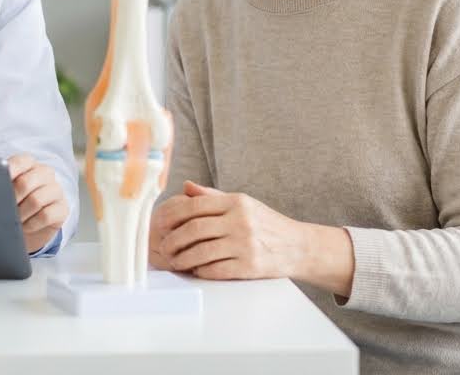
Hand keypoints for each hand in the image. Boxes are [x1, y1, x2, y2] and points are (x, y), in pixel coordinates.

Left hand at [6, 154, 67, 253]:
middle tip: (2, 210)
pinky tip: (24, 226)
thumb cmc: (12, 204)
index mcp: (29, 163)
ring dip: (20, 214)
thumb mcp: (3, 191)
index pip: (20, 162)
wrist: (27, 227)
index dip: (7, 174)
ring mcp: (56, 190)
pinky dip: (31, 224)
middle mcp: (45, 173)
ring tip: (12, 221)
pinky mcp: (62, 208)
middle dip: (10, 199)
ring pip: (36, 201)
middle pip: (26, 183)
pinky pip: (46, 216)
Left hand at [150, 180, 308, 281]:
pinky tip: (196, 270)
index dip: (173, 216)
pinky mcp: (250, 267)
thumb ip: (213, 196)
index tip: (160, 224)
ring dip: (183, 259)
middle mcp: (240, 221)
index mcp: (237, 202)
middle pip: (195, 229)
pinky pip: (216, 269)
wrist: (299, 247)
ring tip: (175, 261)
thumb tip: (186, 187)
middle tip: (164, 247)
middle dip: (174, 240)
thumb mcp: (244, 203)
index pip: (195, 205)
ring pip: (202, 252)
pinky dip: (201, 271)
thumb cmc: (267, 224)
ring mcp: (246, 245)